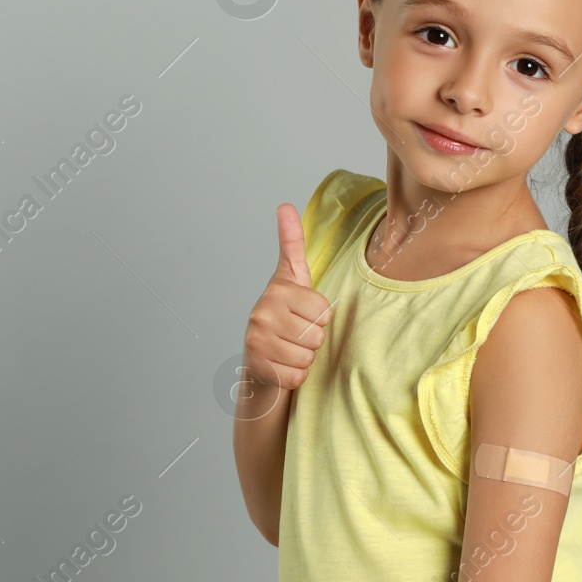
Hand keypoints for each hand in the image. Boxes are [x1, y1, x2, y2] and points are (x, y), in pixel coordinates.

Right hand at [241, 203, 331, 390]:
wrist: (260, 359)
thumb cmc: (284, 314)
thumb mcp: (292, 277)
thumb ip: (292, 243)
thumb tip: (284, 205)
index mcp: (276, 289)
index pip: (324, 310)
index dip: (321, 317)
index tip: (304, 313)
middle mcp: (261, 312)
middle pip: (317, 334)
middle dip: (313, 339)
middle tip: (296, 335)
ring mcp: (256, 341)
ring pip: (308, 356)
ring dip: (304, 358)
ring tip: (289, 349)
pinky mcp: (258, 367)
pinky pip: (298, 376)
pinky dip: (295, 376)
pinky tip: (282, 366)